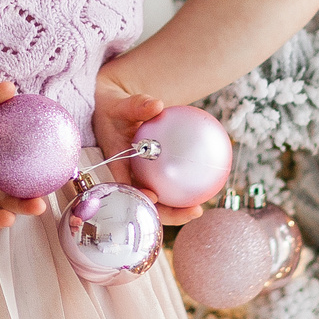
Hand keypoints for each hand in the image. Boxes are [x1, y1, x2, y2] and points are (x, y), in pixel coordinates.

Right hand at [93, 72, 206, 226]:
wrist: (114, 111)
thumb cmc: (114, 109)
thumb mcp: (120, 105)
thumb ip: (136, 106)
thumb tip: (157, 105)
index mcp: (116, 166)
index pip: (124, 187)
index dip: (137, 197)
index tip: (154, 197)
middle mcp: (128, 178)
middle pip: (146, 203)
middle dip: (168, 213)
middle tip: (194, 211)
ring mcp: (141, 178)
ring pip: (159, 200)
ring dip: (178, 207)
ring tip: (200, 208)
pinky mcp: (152, 174)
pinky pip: (167, 183)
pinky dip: (183, 185)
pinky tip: (205, 184)